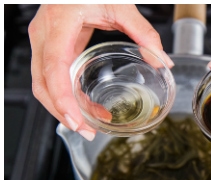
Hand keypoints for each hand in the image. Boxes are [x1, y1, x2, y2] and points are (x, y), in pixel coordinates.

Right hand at [29, 4, 171, 140]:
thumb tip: (163, 61)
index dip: (63, 98)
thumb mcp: (122, 6)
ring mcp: (43, 39)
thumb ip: (145, 34)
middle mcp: (44, 33)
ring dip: (63, 107)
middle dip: (62, 112)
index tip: (75, 119)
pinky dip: (65, 94)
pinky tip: (84, 106)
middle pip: (42, 83)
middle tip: (86, 132)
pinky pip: (50, 75)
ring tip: (89, 124)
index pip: (55, 68)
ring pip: (42, 83)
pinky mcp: (49, 44)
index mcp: (60, 23)